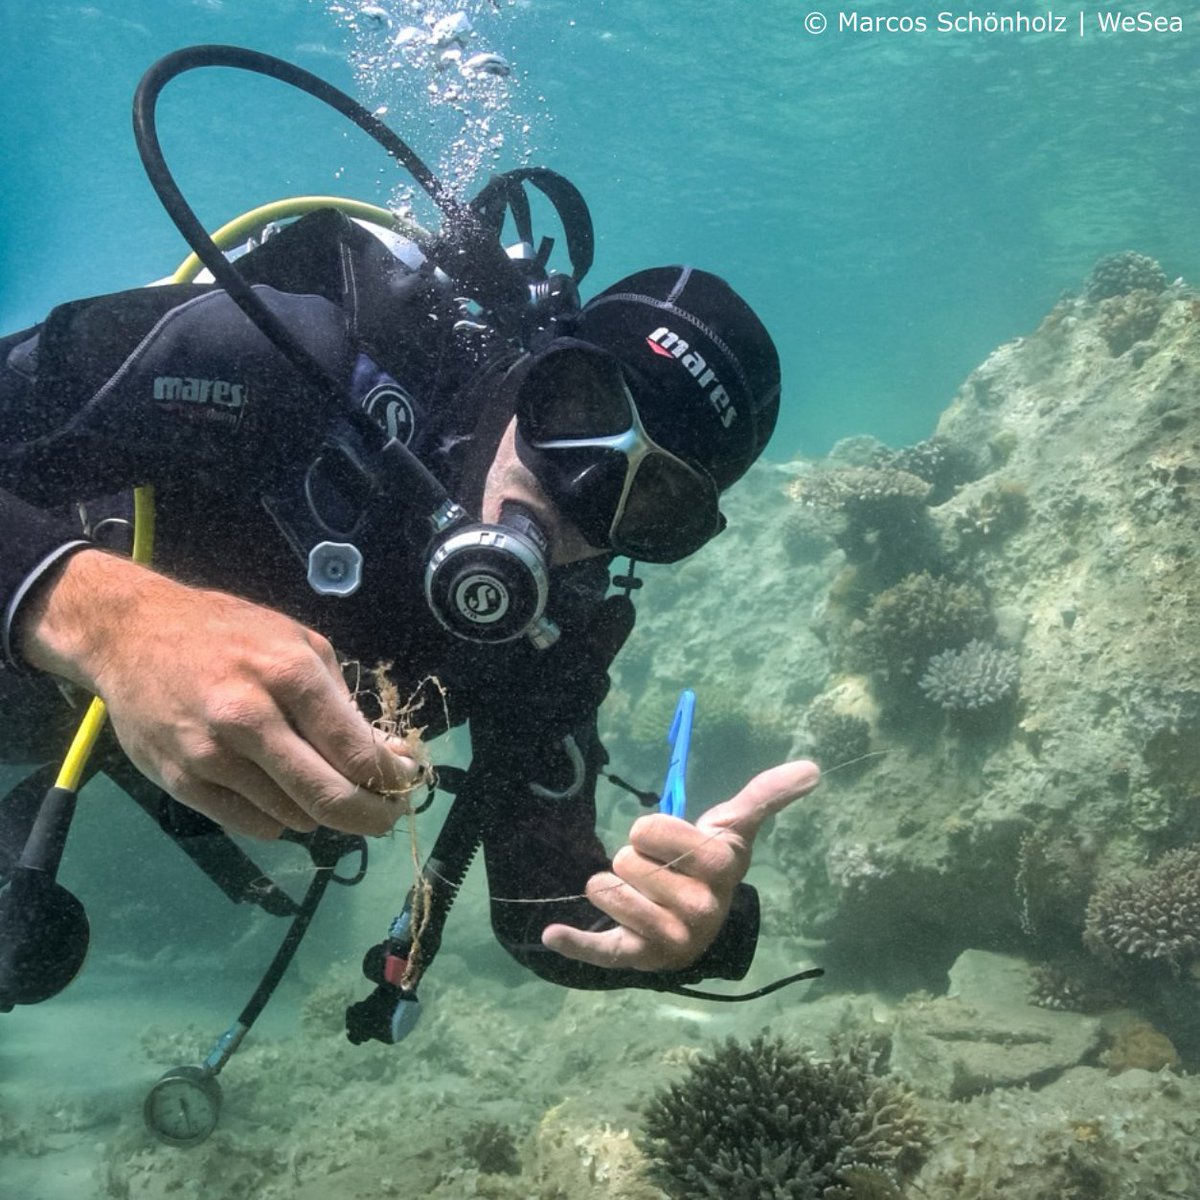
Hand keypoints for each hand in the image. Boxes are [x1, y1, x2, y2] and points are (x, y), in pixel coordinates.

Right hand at [20, 550, 419, 838]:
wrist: (131, 635)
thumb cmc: (230, 634)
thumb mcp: (299, 645)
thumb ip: (344, 703)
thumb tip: (389, 756)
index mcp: (288, 674)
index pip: (355, 750)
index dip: (390, 778)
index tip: (405, 784)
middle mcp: (249, 718)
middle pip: (328, 795)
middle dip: (371, 815)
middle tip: (386, 815)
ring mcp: (211, 755)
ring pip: (293, 817)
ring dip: (321, 813)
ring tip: (325, 789)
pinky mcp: (182, 783)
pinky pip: (252, 825)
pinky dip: (279, 820)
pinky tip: (282, 795)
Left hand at [541, 759, 820, 970]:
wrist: (699, 921)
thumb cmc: (711, 865)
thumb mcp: (735, 826)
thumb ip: (766, 794)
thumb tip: (814, 768)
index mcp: (720, 871)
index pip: (650, 829)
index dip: (651, 829)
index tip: (668, 841)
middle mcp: (700, 912)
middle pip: (626, 859)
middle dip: (633, 858)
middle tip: (656, 872)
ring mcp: (669, 941)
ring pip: (607, 890)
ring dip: (609, 884)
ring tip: (632, 892)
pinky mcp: (637, 962)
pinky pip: (598, 949)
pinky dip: (574, 942)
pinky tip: (553, 935)